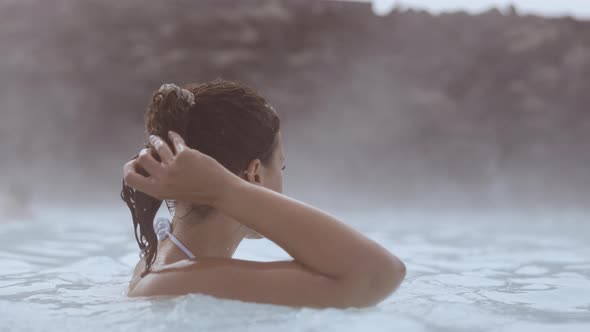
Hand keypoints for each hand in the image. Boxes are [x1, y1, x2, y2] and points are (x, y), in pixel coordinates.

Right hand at [123, 131, 238, 206]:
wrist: (219, 191)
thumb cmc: (198, 193)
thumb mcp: (172, 194)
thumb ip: (159, 183)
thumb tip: (148, 166)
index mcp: (157, 190)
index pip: (130, 179)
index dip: (129, 168)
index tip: (134, 163)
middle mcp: (163, 178)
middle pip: (142, 158)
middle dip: (144, 152)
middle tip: (148, 151)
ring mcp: (174, 165)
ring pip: (157, 146)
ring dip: (156, 141)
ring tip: (156, 139)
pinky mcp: (185, 154)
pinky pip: (175, 141)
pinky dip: (174, 136)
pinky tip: (173, 134)